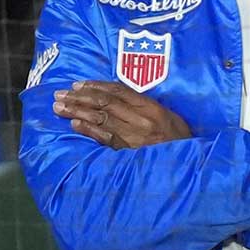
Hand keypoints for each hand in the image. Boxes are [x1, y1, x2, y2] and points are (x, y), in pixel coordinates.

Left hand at [53, 80, 191, 148]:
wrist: (190, 165)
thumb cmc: (179, 140)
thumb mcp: (168, 117)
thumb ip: (145, 107)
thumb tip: (118, 98)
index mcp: (151, 107)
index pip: (119, 91)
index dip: (96, 86)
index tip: (78, 84)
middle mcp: (141, 119)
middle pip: (105, 103)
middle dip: (80, 97)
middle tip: (60, 95)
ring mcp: (135, 136)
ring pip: (101, 119)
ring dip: (77, 112)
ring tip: (59, 108)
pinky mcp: (129, 152)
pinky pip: (104, 138)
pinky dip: (88, 130)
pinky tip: (74, 125)